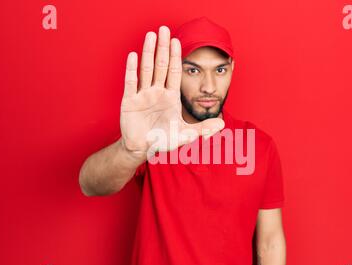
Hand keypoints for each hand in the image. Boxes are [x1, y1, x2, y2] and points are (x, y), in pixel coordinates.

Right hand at [119, 26, 224, 160]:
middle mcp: (157, 92)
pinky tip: (134, 55)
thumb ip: (203, 129)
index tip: (177, 41)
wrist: (142, 149)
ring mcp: (143, 95)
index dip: (175, 57)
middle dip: (162, 47)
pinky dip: (132, 69)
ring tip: (151, 35)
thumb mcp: (185, 135)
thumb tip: (222, 124)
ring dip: (148, 52)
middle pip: (160, 65)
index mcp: (170, 96)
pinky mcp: (129, 101)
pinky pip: (131, 83)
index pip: (174, 72)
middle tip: (164, 29)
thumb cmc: (162, 139)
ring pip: (146, 70)